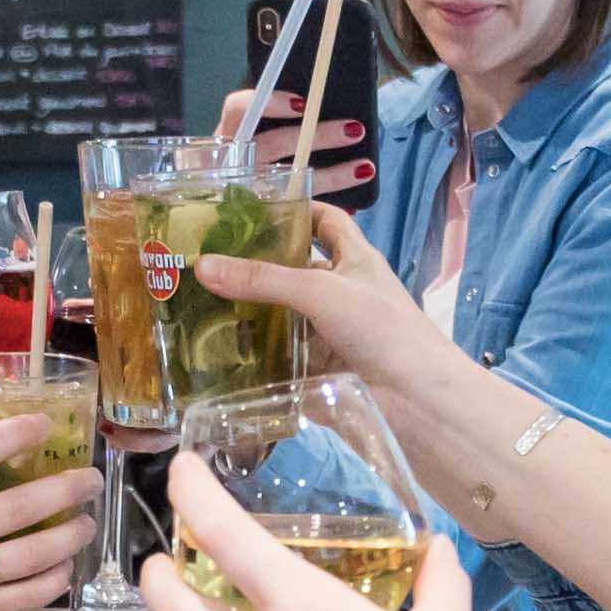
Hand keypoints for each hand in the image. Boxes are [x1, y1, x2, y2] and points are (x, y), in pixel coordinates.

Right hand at [0, 424, 99, 610]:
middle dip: (66, 489)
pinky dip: (52, 581)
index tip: (45, 425)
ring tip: (86, 524)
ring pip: (32, 553)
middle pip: (19, 504)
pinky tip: (64, 568)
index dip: (16, 433)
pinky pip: (24, 595)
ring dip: (69, 537)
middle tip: (89, 480)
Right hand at [144, 199, 451, 400]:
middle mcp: (341, 292)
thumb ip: (263, 279)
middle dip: (256, 267)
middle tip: (201, 261)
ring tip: (194, 306)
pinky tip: (214, 354)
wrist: (417, 401)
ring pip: (282, 318)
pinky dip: (253, 357)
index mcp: (354, 260)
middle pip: (294, 272)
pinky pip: (280, 360)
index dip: (297, 210)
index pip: (326, 222)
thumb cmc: (381, 328)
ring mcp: (329, 334)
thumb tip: (201, 266)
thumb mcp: (321, 291)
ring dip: (248, 315)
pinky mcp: (318, 372)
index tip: (251, 209)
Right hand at [207, 88, 376, 210]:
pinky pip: (296, 208)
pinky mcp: (262, 213)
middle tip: (353, 130)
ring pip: (289, 180)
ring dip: (332, 174)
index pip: (238, 109)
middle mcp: (231, 161)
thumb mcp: (251, 130)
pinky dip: (326, 204)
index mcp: (226, 133)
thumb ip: (276, 117)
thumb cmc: (244, 152)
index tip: (302, 104)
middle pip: (272, 145)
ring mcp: (245, 190)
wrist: (215, 207)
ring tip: (364, 167)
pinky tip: (351, 205)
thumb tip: (315, 104)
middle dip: (317, 137)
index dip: (269, 104)